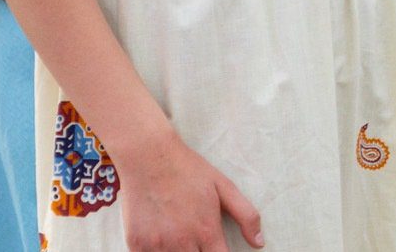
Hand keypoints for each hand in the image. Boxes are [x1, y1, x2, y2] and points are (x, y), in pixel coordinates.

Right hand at [116, 128, 263, 251]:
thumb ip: (246, 215)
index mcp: (206, 232)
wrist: (147, 154)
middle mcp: (182, 242)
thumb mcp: (223, 186)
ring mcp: (157, 245)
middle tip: (196, 240)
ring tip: (178, 238)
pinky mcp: (136, 244)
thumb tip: (259, 243)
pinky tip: (159, 239)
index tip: (216, 250)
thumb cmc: (187, 168)